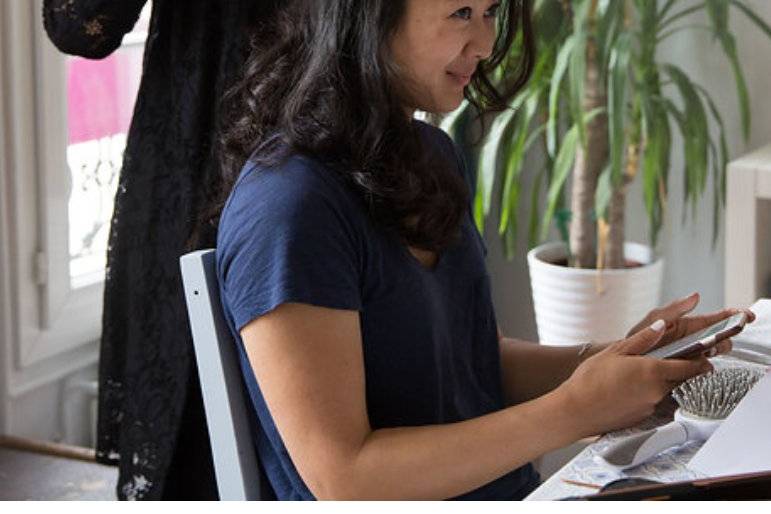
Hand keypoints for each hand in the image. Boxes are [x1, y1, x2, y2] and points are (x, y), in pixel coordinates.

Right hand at [557, 320, 712, 437]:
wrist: (575, 411)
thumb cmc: (590, 380)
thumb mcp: (615, 352)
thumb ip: (642, 339)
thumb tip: (662, 325)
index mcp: (654, 371)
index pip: (691, 367)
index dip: (701, 361)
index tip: (706, 356)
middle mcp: (658, 391)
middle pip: (684, 381)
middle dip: (687, 372)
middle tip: (683, 362)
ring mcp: (651, 406)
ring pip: (669, 392)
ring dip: (666, 383)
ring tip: (647, 375)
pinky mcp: (643, 418)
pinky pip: (654, 403)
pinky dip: (650, 395)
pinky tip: (632, 389)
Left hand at [626, 292, 755, 357]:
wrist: (625, 360)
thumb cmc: (638, 338)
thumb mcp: (654, 319)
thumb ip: (674, 309)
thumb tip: (695, 296)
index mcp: (690, 325)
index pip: (717, 319)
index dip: (734, 315)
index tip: (745, 315)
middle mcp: (695, 340)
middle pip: (722, 336)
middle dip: (728, 334)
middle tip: (725, 334)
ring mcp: (693, 356)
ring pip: (716, 352)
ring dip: (717, 348)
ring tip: (708, 347)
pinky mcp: (688, 370)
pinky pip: (704, 369)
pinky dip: (706, 365)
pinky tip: (701, 362)